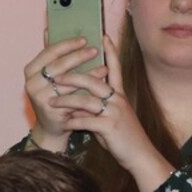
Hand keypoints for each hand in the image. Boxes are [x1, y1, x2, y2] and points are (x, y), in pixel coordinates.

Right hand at [23, 35, 104, 148]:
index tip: (84, 38)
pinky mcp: (51, 111)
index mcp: (30, 70)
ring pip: (68, 82)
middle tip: (95, 50)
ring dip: (88, 74)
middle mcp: (31, 84)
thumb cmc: (55, 95)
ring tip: (104, 68)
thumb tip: (50, 29)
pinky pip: (73, 98)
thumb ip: (53, 55)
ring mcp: (40, 98)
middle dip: (79, 57)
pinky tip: (101, 87)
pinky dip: (88, 91)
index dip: (67, 44)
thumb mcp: (51, 75)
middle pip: (58, 66)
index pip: (49, 52)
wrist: (52, 126)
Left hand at [51, 36, 172, 191]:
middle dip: (72, 76)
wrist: (140, 155)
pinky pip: (86, 121)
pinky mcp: (110, 127)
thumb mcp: (113, 116)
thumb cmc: (124, 137)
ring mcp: (115, 112)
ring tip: (52, 101)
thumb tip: (79, 101)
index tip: (103, 35)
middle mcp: (118, 99)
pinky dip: (73, 122)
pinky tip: (64, 123)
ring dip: (66, 100)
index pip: (115, 67)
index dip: (110, 51)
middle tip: (56, 75)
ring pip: (86, 100)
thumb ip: (98, 106)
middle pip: (93, 80)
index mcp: (120, 94)